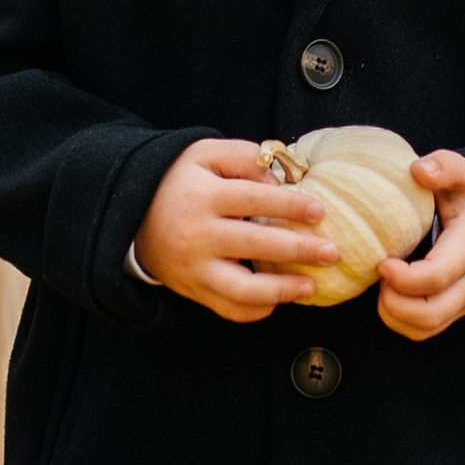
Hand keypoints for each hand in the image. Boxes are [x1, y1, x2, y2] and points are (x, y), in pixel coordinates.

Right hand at [135, 138, 325, 323]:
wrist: (134, 216)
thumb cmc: (180, 182)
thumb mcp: (204, 154)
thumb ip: (242, 158)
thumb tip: (278, 182)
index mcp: (202, 197)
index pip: (253, 200)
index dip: (290, 206)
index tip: (319, 212)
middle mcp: (197, 235)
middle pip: (255, 245)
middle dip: (298, 250)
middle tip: (331, 253)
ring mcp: (195, 268)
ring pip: (242, 290)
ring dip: (281, 290)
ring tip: (310, 286)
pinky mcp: (194, 290)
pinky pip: (229, 309)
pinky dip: (256, 310)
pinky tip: (278, 299)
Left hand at [377, 150, 464, 339]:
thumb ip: (446, 166)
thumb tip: (418, 170)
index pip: (437, 277)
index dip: (403, 278)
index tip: (382, 262)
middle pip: (430, 314)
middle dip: (393, 303)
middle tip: (379, 275)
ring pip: (426, 328)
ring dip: (394, 314)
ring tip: (383, 285)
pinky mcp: (457, 310)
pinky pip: (426, 331)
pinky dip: (401, 321)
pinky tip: (391, 295)